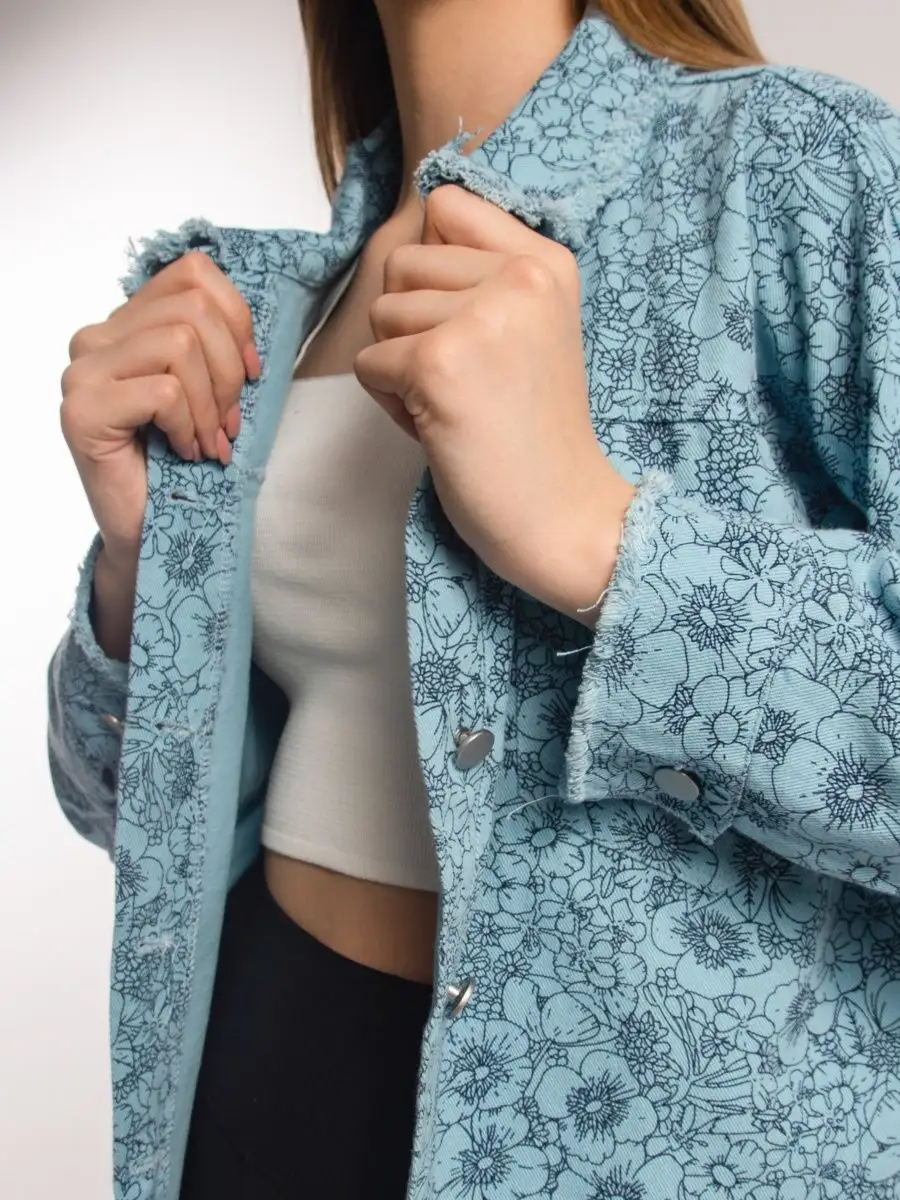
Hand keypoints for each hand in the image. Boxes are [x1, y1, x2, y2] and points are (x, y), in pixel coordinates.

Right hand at [60, 250, 259, 564]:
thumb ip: (213, 346)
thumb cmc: (182, 464)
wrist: (149, 533)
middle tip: (228, 424)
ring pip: (180, 345)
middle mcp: (95, 339)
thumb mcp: (208, 391)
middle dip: (230, 372)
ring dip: (211, 404)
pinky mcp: (82, 410)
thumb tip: (247, 325)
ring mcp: (82, 373)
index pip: (192, 273)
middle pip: (193, 309)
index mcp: (126, 324)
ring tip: (208, 442)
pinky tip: (184, 452)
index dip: (237, 318)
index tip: (251, 372)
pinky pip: (164, 391)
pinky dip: (189, 426)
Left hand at [354, 185, 634, 622]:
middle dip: (413, 326)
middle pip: (401, 263)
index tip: (464, 318)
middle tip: (467, 381)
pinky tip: (441, 428)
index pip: (446, 204)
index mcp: (546, 261)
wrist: (562, 514)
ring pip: (380, 313)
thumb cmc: (537, 434)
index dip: (433, 264)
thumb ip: (483, 276)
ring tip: (456, 404)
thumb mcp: (532, 329)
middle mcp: (519, 276)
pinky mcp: (439, 364)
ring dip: (401, 366)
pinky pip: (368, 363)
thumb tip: (411, 229)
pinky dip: (390, 403)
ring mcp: (480, 317)